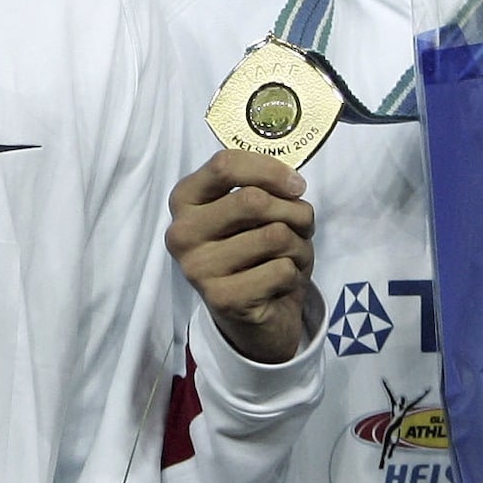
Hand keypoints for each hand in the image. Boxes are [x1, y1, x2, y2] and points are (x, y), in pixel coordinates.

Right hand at [165, 150, 316, 365]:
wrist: (252, 317)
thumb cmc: (255, 250)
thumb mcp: (253, 210)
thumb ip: (262, 187)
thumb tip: (291, 185)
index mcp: (184, 200)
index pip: (224, 165)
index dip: (270, 170)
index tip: (296, 186)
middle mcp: (181, 233)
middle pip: (252, 200)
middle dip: (293, 212)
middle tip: (301, 226)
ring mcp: (197, 268)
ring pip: (274, 235)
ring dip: (299, 245)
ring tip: (290, 257)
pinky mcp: (221, 299)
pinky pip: (281, 270)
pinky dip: (294, 275)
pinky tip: (280, 284)